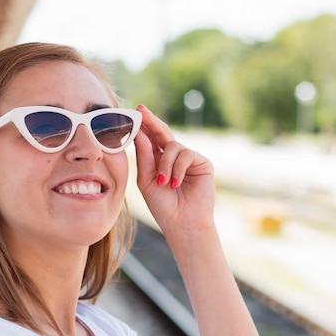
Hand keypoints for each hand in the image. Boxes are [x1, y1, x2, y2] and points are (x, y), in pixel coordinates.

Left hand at [133, 105, 215, 235]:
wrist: (181, 223)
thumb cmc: (162, 206)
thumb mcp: (146, 181)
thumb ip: (144, 157)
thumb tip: (139, 133)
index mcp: (158, 161)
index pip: (150, 139)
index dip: (143, 126)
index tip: (134, 112)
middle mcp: (174, 157)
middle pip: (163, 133)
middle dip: (152, 122)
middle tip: (142, 111)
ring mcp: (189, 159)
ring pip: (173, 146)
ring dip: (165, 164)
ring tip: (163, 183)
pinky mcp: (202, 163)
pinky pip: (186, 155)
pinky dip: (177, 169)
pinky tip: (174, 184)